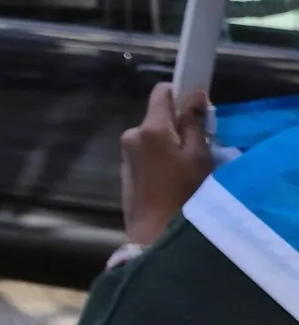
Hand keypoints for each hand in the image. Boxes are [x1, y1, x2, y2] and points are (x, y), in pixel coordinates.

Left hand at [121, 82, 215, 244]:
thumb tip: (195, 95)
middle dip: (178, 127)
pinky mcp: (125, 169)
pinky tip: (171, 179)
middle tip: (198, 148)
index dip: (180, 95)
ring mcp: (125, 153)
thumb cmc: (183, 193)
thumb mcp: (198, 156)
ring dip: (168, 145)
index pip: (161, 92)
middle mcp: (131, 135)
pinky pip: (146, 153)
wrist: (154, 232)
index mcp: (149, 128)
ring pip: (153, 137)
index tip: (197, 108)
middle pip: (158, 117)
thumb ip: (194, 123)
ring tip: (185, 168)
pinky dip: (159, 159)